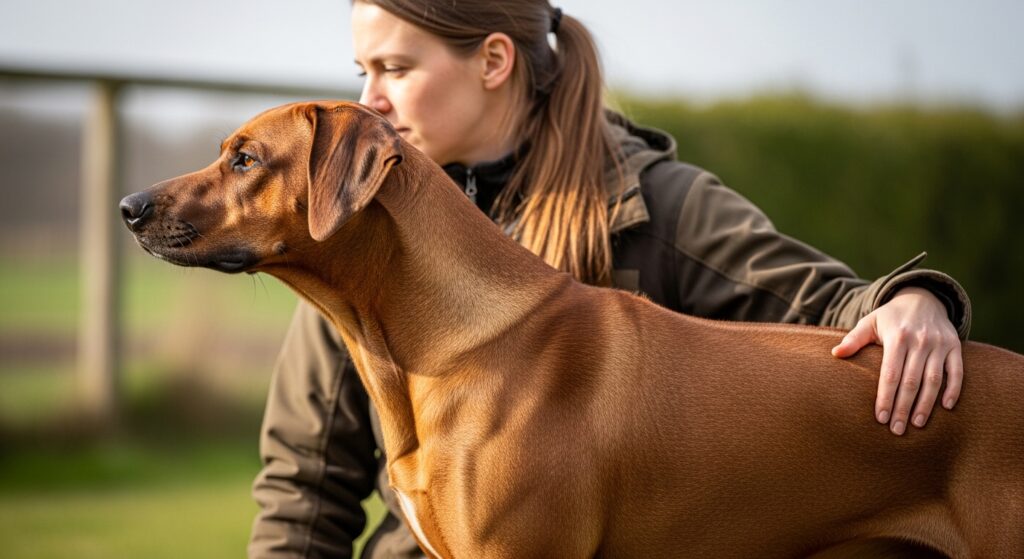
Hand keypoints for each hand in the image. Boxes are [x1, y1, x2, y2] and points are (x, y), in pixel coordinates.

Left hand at [831, 286, 962, 434]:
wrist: (922, 298)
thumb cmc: (890, 317)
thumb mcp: (870, 322)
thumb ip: (854, 339)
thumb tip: (835, 354)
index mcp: (896, 337)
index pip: (890, 374)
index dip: (885, 398)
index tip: (881, 418)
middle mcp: (919, 341)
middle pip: (911, 381)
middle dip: (903, 408)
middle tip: (897, 430)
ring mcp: (939, 343)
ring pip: (934, 379)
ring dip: (927, 404)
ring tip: (917, 424)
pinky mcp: (955, 346)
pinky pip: (957, 371)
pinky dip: (954, 389)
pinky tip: (946, 408)